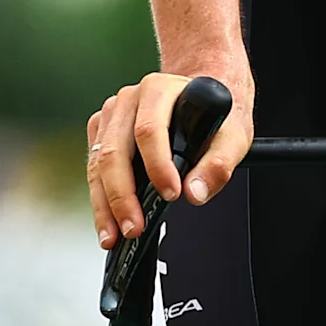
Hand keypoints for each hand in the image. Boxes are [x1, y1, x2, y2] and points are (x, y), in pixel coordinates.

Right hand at [87, 66, 252, 247]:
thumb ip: (219, 164)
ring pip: (98, 163)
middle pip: (115, 150)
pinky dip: (100, 198)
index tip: (170, 194)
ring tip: (114, 235)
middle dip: (122, 195)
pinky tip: (108, 221)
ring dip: (105, 204)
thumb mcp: (232, 136)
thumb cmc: (213, 116)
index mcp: (159, 90)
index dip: (157, 165)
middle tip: (134, 227)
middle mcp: (129, 100)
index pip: (149, 130)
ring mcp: (112, 116)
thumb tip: (195, 193)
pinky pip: (94, 169)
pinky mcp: (101, 132)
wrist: (199, 101)